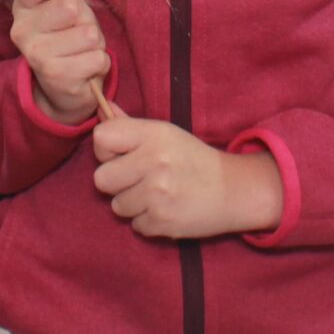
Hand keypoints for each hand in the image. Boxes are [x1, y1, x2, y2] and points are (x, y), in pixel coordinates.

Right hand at [10, 0, 106, 124]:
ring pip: (87, 34)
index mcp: (22, 7)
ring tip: (82, 49)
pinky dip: (99, 61)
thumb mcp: (65, 2)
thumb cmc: (68, 35)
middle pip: (67, 6)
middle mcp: (21, 31)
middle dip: (84, 18)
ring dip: (94, 43)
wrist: (67, 85)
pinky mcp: (56, 77)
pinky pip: (96, 57)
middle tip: (77, 29)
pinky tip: (86, 67)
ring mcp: (37, 56)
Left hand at [91, 118, 282, 240]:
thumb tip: (102, 108)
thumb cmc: (193, 159)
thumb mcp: (165, 134)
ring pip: (117, 206)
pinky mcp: (162, 222)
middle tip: (139, 179)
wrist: (233, 190)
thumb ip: (129, 125)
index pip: (101, 138)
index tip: (122, 155)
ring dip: (133, 204)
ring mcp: (158, 194)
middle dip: (117, 182)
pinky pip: (135, 225)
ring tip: (156, 195)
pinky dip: (148, 220)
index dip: (106, 150)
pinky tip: (166, 209)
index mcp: (154, 135)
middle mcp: (154, 162)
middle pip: (101, 179)